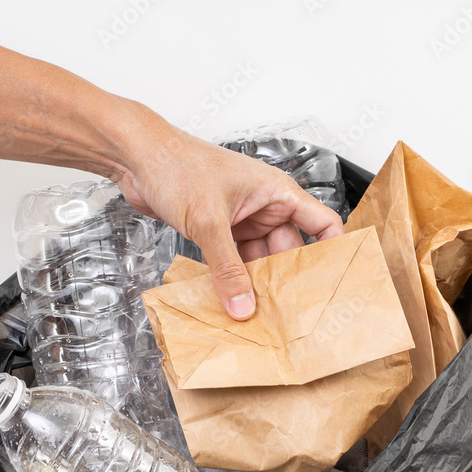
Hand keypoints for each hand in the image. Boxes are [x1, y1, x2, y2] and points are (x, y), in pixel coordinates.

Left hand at [113, 115, 343, 319]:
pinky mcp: (218, 230)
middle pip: (288, 251)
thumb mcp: (208, 221)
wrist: (136, 158)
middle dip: (286, 280)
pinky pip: (234, 261)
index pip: (322, 223)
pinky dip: (233, 279)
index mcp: (277, 192)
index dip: (333, 251)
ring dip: (256, 284)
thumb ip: (226, 268)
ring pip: (259, 260)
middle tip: (288, 313)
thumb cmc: (177, 165)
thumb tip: (243, 305)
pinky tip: (232, 300)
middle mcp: (263, 206)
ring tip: (259, 313)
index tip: (335, 281)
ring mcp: (241, 220)